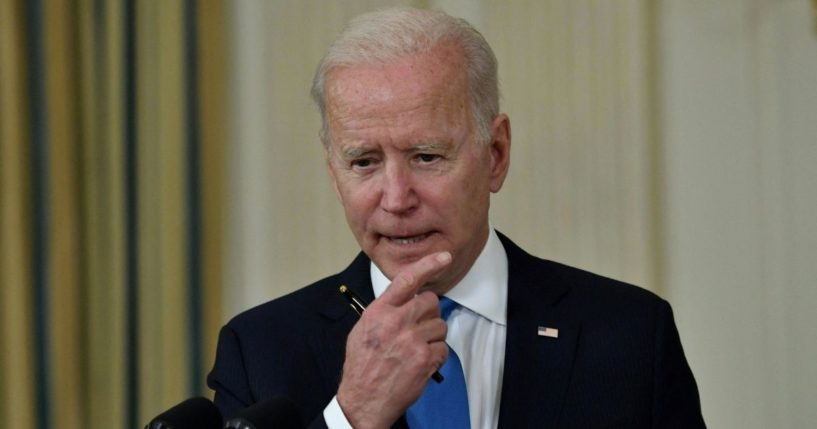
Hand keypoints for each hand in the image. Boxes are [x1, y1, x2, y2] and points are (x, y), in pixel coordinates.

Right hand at [336, 251, 451, 428]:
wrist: (363, 399)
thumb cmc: (362, 365)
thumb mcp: (363, 329)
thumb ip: (385, 310)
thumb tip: (405, 298)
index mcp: (379, 311)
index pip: (407, 280)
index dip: (428, 265)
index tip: (444, 257)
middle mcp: (396, 322)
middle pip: (430, 301)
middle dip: (428, 313)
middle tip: (417, 328)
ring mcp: (412, 340)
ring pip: (440, 326)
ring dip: (432, 337)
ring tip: (415, 350)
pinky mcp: (424, 359)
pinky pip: (443, 348)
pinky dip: (435, 356)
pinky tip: (419, 363)